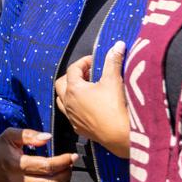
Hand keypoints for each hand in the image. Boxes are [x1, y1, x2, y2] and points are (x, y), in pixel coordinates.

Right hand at [0, 128, 76, 181]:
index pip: (47, 166)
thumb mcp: (10, 135)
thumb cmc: (0, 149)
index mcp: (17, 164)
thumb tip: (48, 137)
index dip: (64, 161)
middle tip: (69, 166)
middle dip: (66, 173)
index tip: (72, 156)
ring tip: (65, 177)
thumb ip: (29, 134)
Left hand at [55, 42, 130, 157]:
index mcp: (73, 88)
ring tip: (86, 89)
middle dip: (73, 76)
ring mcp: (71, 116)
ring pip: (62, 99)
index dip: (83, 62)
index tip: (95, 60)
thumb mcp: (114, 80)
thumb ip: (113, 61)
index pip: (73, 69)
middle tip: (88, 73)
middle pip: (61, 83)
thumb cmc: (115, 107)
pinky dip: (75, 107)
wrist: (120, 136)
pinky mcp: (78, 128)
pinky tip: (88, 106)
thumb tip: (119, 45)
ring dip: (71, 92)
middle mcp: (68, 102)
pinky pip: (70, 114)